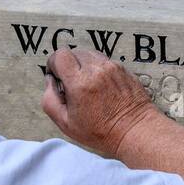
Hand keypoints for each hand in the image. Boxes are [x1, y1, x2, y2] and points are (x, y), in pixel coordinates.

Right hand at [41, 48, 157, 156]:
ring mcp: (112, 67)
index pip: (60, 55)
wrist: (134, 131)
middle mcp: (96, 70)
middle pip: (74, 52)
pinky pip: (104, 61)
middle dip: (68, 65)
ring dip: (83, 65)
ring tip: (87, 85)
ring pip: (89, 54)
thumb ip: (49, 100)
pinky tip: (101, 87)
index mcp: (80, 83)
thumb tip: (50, 81)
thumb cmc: (101, 132)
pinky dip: (98, 69)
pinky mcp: (123, 68)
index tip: (56, 75)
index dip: (54, 64)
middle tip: (72, 85)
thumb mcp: (65, 123)